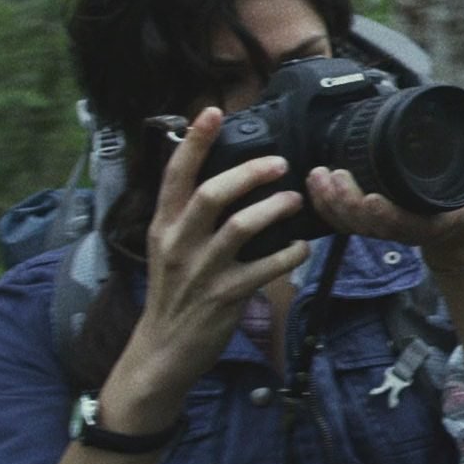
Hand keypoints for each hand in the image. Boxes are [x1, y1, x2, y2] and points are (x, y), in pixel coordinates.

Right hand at [114, 108, 312, 423]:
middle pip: (211, 194)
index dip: (194, 142)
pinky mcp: (224, 297)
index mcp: (163, 226)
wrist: (161, 352)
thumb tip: (226, 178)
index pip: (174, 175)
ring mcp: (200, 271)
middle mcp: (178, 244)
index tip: (212, 111)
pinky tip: (302, 248)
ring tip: (296, 199)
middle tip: (280, 161)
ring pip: (240, 227)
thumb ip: (189, 215)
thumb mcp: (169, 248)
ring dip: (274, 209)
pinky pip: (264, 268)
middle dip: (249, 172)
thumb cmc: (174, 294)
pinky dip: (289, 255)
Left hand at [305, 166, 463, 258]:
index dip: (385, 215)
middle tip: (336, 174)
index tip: (372, 198)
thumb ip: (458, 161)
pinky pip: (343, 221)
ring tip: (318, 175)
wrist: (460, 225)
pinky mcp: (370, 223)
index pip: (404, 224)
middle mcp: (403, 230)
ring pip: (351, 225)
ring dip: (330, 202)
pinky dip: (326, 206)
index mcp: (430, 223)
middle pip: (368, 226)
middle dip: (347, 202)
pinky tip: (317, 184)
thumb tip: (447, 125)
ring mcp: (384, 228)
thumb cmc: (463, 199)